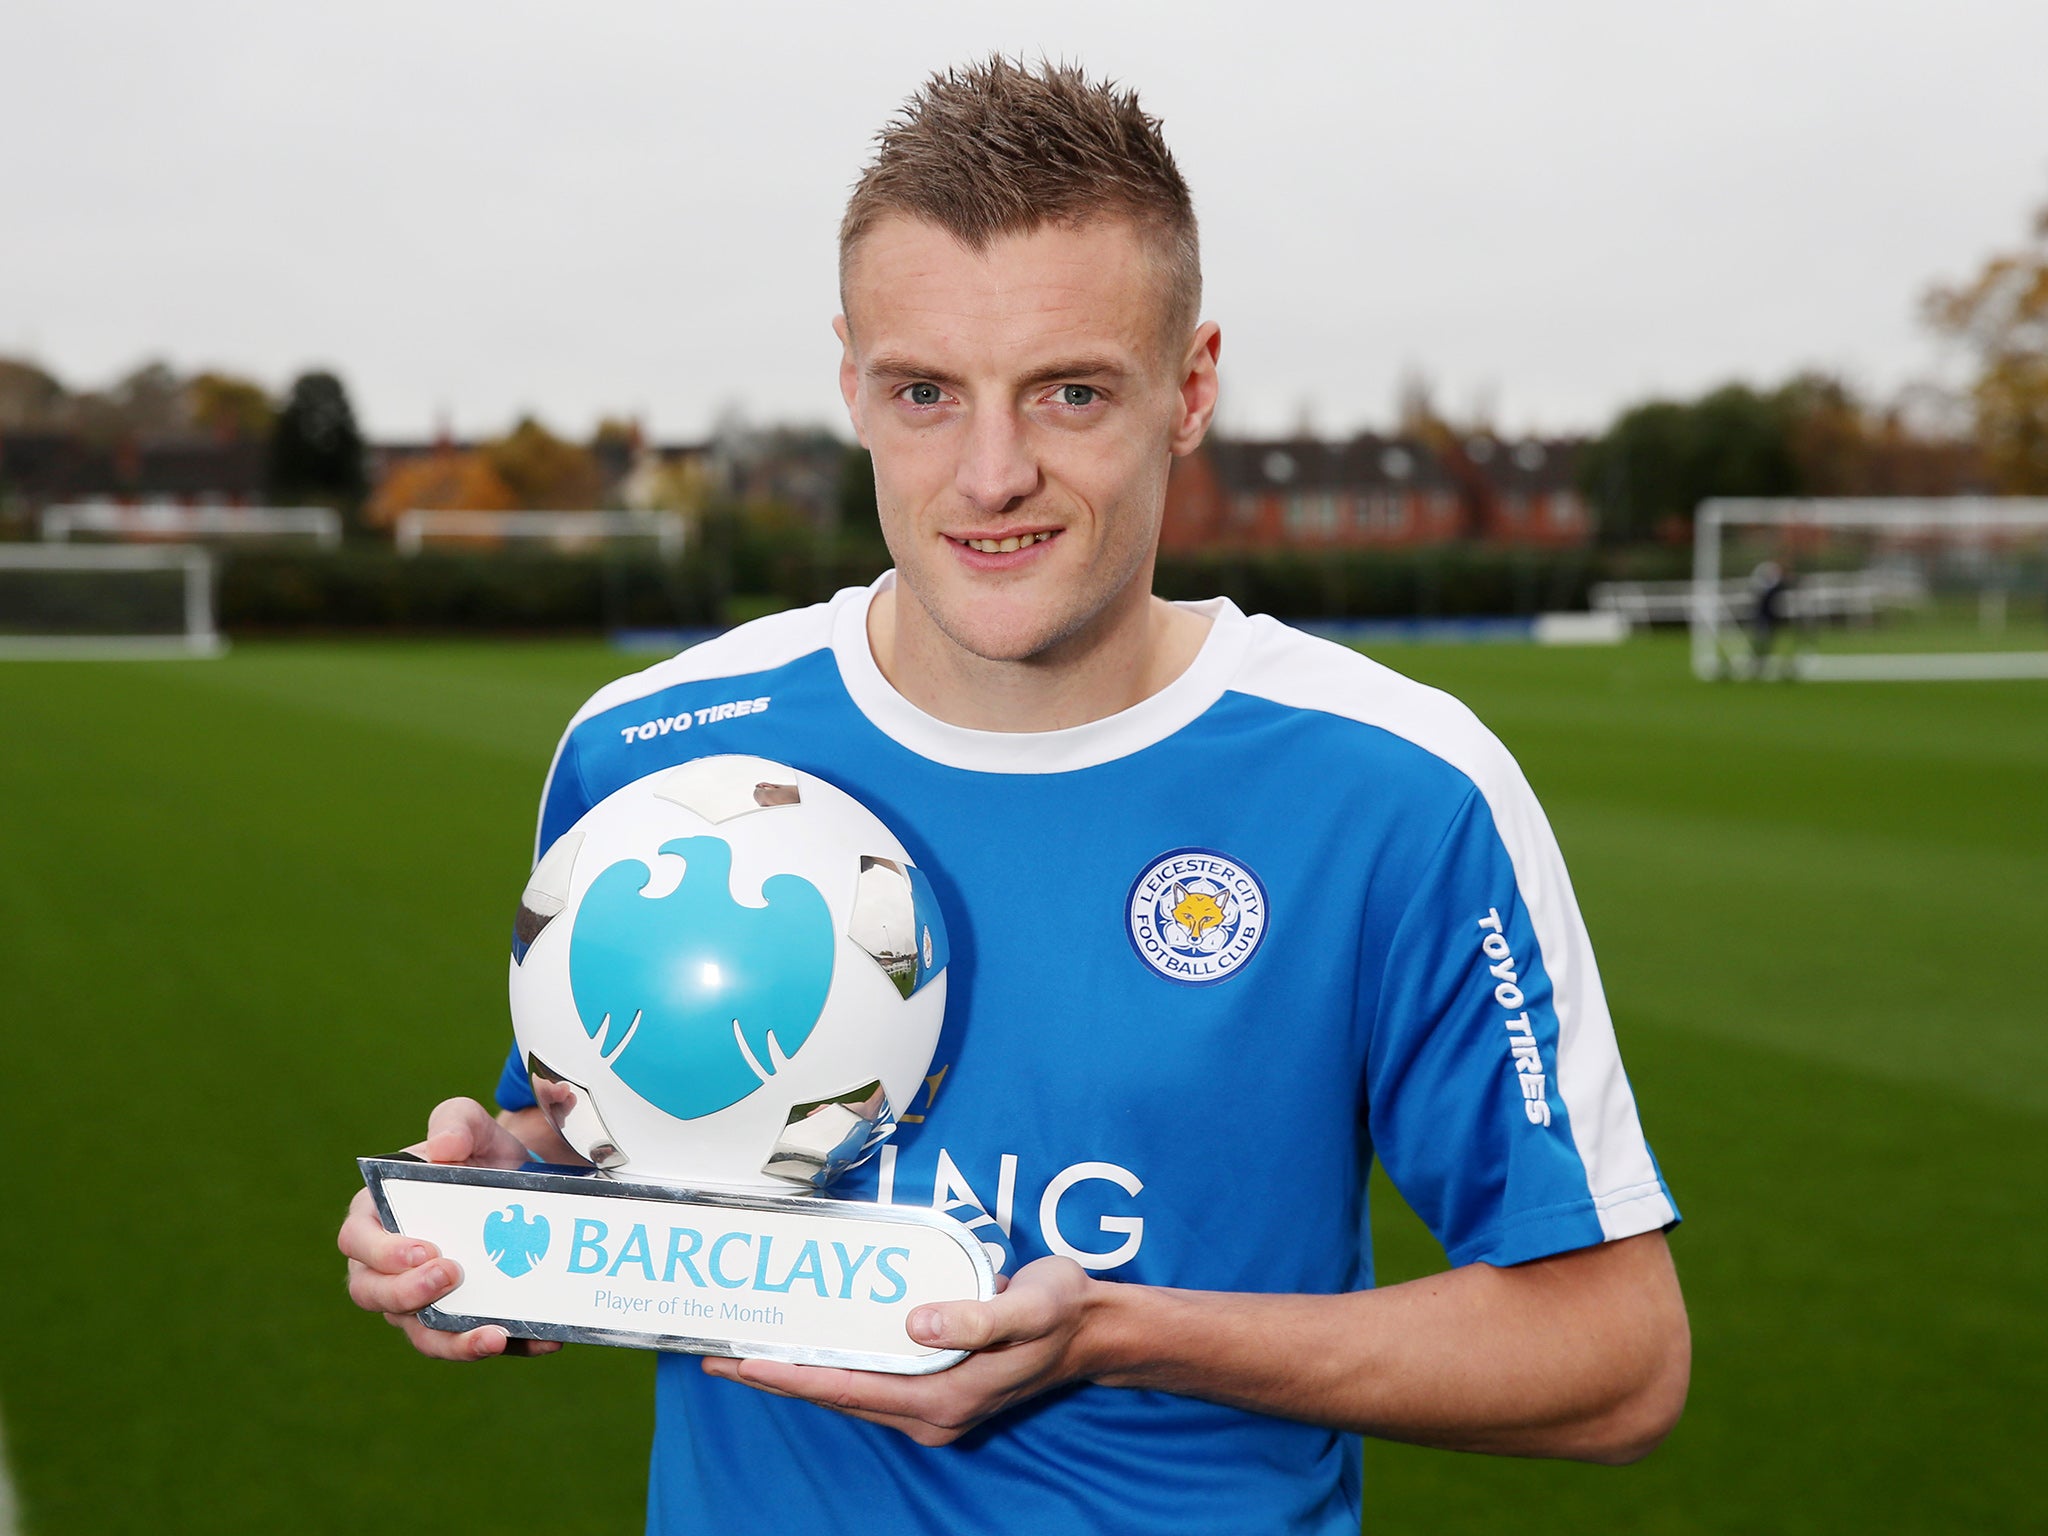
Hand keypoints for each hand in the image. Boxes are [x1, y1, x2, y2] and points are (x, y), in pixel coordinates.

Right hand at [337, 1096, 561, 1360]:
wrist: (521, 1181)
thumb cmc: (476, 1153)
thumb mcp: (469, 1124)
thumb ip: (454, 1122)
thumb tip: (444, 1149)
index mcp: (376, 1218)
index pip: (358, 1242)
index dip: (382, 1253)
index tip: (424, 1249)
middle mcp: (389, 1268)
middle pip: (378, 1296)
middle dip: (410, 1295)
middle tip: (453, 1275)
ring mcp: (423, 1301)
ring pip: (423, 1335)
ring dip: (454, 1342)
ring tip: (494, 1336)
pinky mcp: (462, 1320)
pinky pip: (476, 1342)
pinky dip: (510, 1346)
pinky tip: (544, 1340)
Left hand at [701, 1256, 1097, 1444]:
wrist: (1094, 1329)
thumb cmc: (1061, 1312)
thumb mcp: (1026, 1306)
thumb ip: (971, 1315)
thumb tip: (914, 1324)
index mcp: (944, 1399)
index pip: (848, 1388)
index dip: (791, 1375)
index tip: (742, 1361)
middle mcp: (931, 1411)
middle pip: (837, 1394)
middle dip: (780, 1376)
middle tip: (720, 1354)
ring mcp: (934, 1405)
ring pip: (850, 1390)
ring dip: (801, 1372)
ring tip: (750, 1351)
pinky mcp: (937, 1389)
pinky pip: (870, 1379)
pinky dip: (834, 1364)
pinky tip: (812, 1344)